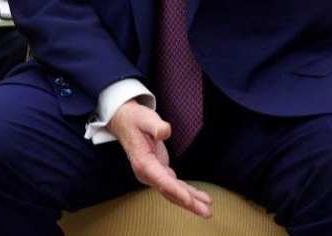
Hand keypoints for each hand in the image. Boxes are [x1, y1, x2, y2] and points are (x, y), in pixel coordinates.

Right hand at [106, 101, 211, 218]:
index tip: (189, 200)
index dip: (176, 191)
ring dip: (190, 202)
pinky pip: (175, 186)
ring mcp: (154, 174)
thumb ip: (155, 126)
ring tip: (207, 210)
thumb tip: (165, 132)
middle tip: (206, 212)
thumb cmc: (135, 119)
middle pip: (169, 192)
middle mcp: (147, 173)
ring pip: (173, 192)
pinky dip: (188, 193)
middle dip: (187, 203)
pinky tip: (201, 198)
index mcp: (143, 162)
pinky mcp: (160, 172)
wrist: (124, 122)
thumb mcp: (144, 118)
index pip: (161, 180)